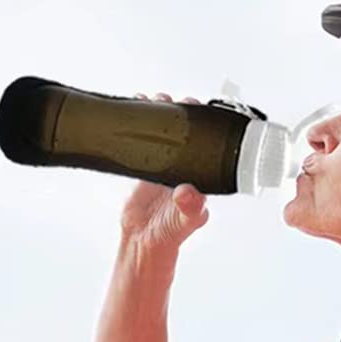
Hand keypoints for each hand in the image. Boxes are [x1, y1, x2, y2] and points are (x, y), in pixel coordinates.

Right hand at [119, 93, 208, 250]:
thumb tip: (188, 192)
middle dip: (179, 112)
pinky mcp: (144, 165)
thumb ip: (190, 209)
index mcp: (200, 174)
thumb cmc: (170, 234)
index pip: (205, 141)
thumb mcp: (184, 222)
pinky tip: (135, 109)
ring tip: (153, 99)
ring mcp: (164, 163)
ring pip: (164, 132)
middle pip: (184, 131)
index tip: (195, 107)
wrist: (144, 242)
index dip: (201, 122)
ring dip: (159, 114)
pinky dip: (139, 125)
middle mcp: (184, 165)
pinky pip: (143, 141)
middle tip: (172, 101)